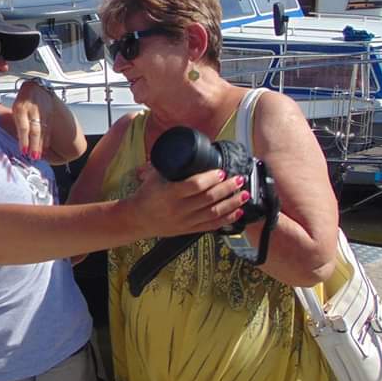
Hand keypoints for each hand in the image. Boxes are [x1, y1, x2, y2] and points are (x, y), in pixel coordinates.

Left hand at [12, 81, 54, 159]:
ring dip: (41, 145)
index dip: (24, 140)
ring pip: (43, 131)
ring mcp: (43, 111)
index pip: (23, 127)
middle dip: (34, 145)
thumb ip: (15, 123)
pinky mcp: (50, 114)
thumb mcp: (15, 109)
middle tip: (33, 157)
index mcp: (20, 108)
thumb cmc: (22, 100)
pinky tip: (44, 148)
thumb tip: (14, 139)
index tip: (23, 151)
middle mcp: (33, 109)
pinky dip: (46, 140)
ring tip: (38, 156)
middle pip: (35, 130)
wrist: (36, 87)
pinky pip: (48, 129)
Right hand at [129, 166, 247, 237]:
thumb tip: (183, 150)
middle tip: (238, 179)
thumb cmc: (146, 195)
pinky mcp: (189, 230)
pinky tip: (238, 212)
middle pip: (208, 198)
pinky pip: (212, 225)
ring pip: (214, 213)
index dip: (210, 179)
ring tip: (244, 194)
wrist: (137, 219)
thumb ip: (168, 165)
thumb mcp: (152, 177)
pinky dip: (227, 219)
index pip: (194, 185)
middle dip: (227, 188)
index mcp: (169, 193)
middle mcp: (179, 209)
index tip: (221, 172)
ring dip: (231, 203)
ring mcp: (185, 221)